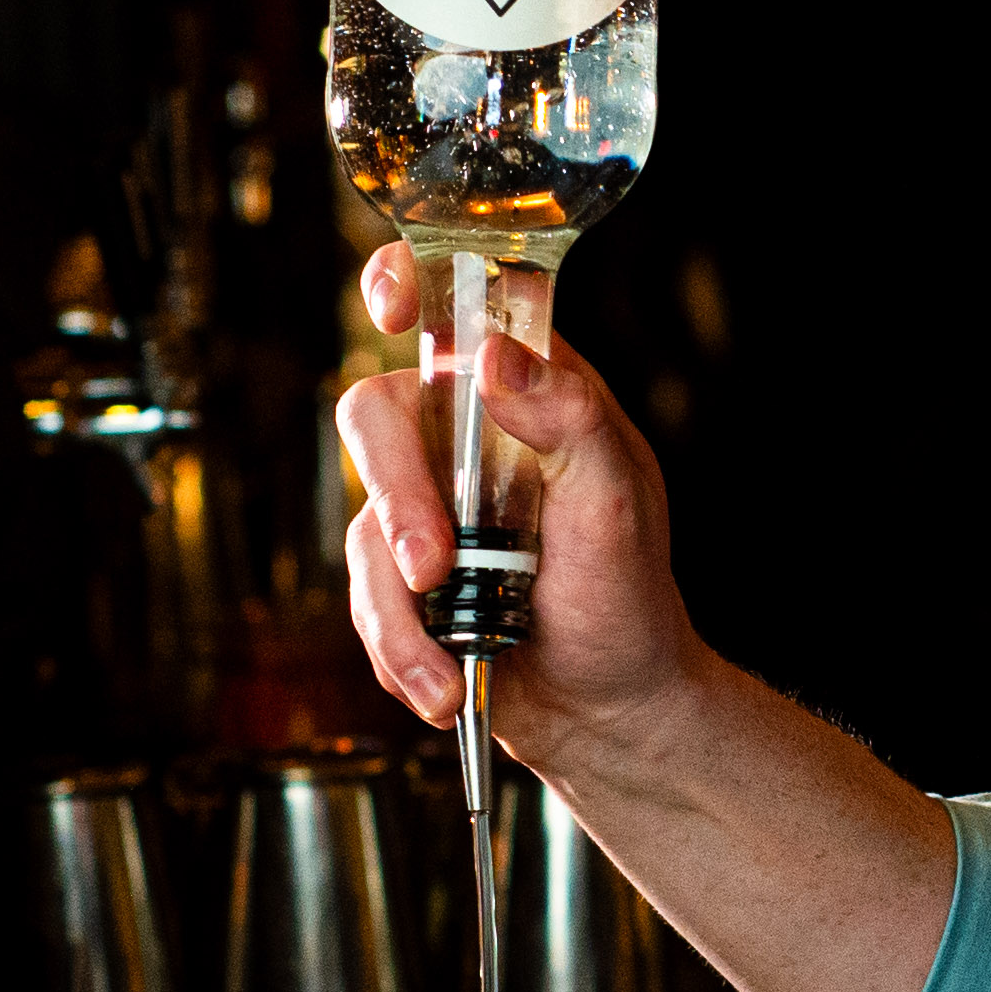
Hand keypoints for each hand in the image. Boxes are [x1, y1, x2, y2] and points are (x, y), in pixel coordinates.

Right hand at [336, 241, 707, 764]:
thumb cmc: (628, 593)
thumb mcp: (619, 500)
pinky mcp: (400, 577)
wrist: (610, 707)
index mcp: (526, 391)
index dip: (410, 284)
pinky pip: (364, 600)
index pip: (457, 307)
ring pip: (363, 525)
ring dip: (400, 610)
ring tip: (453, 670)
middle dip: (397, 500)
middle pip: (376, 416)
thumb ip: (571, 418)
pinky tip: (444, 688)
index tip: (394, 309)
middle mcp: (463, 437)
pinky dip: (399, 653)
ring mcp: (426, 506)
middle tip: (436, 568)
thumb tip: (494, 357)